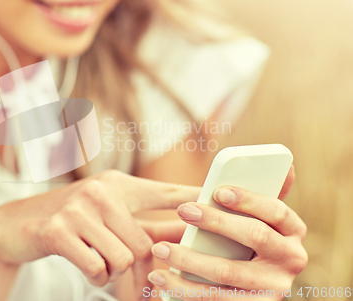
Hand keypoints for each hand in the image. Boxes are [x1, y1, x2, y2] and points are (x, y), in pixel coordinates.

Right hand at [0, 170, 199, 299]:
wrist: (15, 225)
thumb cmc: (69, 220)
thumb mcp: (104, 214)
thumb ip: (141, 222)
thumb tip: (184, 232)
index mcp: (117, 184)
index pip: (165, 191)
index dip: (194, 198)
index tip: (220, 202)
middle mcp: (101, 191)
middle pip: (146, 243)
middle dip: (141, 270)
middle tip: (131, 281)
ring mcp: (79, 209)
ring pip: (124, 258)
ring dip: (114, 273)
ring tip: (99, 263)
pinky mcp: (59, 230)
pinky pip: (97, 267)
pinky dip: (96, 277)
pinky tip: (85, 265)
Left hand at [147, 172, 306, 299]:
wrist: (247, 288)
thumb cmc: (245, 240)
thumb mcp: (258, 220)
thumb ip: (260, 198)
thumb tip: (286, 167)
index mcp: (293, 232)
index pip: (277, 210)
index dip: (249, 199)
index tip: (218, 191)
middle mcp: (291, 260)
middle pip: (255, 237)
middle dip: (216, 222)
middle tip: (184, 211)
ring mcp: (273, 289)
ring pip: (229, 272)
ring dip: (189, 259)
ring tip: (160, 248)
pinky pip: (215, 299)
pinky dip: (183, 288)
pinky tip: (160, 277)